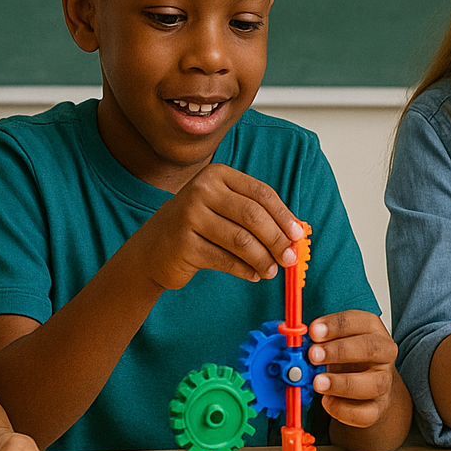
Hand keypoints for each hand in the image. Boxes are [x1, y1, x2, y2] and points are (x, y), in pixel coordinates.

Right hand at [136, 163, 302, 289]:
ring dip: (262, 259)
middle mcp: (201, 190)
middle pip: (253, 216)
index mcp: (216, 175)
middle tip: (289, 258)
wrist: (152, 248)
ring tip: (270, 270)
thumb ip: (256, 215)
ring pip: (241, 240)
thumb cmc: (197, 227)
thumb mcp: (224, 209)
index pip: (260, 193)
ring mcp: (189, 216)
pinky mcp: (183, 244)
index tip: (298, 235)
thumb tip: (295, 233)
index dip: (283, 215)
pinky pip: (225, 259)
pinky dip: (244, 270)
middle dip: (276, 239)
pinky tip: (252, 274)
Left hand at [307, 311, 397, 427]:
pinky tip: (327, 402)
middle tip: (313, 355)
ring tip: (318, 383)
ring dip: (342, 383)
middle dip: (340, 351)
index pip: (360, 321)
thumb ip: (318, 340)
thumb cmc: (347, 358)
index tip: (314, 331)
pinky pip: (366, 413)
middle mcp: (384, 353)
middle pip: (370, 349)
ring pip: (374, 383)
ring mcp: (383, 381)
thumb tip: (294, 343)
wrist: (365, 384)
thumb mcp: (334, 341)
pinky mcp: (378, 407)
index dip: (336, 325)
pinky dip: (344, 409)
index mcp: (373, 330)